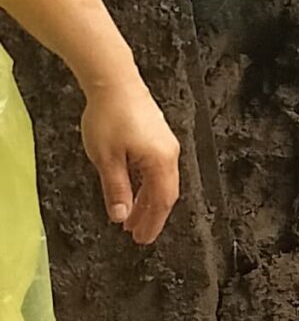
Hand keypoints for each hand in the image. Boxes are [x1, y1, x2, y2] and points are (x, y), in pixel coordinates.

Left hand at [81, 67, 181, 245]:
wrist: (115, 81)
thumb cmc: (110, 117)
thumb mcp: (106, 158)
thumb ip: (116, 189)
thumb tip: (121, 216)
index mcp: (160, 161)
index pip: (162, 200)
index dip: (154, 222)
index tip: (143, 239)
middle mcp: (169, 153)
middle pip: (165, 192)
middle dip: (151, 215)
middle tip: (138, 235)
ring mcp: (165, 144)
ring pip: (160, 180)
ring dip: (147, 200)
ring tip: (132, 217)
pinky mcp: (157, 136)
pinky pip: (157, 168)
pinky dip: (146, 185)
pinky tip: (134, 189)